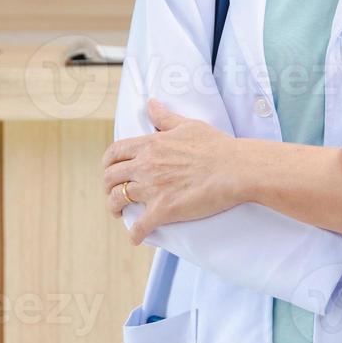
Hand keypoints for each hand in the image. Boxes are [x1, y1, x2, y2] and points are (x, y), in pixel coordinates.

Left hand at [100, 98, 241, 244]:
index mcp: (150, 144)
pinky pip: (140, 226)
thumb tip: (151, 104)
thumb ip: (165, 117)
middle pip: (110, 177)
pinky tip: (136, 238)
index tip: (109, 170)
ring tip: (119, 213)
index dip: (107, 163)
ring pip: (118, 199)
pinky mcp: (163, 210)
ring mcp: (152, 188)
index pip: (115, 152)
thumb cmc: (215, 146)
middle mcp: (145, 165)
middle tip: (113, 192)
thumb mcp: (187, 125)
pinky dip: (135, 234)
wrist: (234, 169)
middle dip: (107, 186)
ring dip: (114, 208)